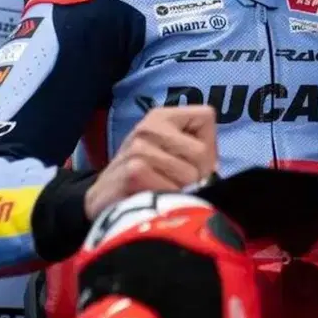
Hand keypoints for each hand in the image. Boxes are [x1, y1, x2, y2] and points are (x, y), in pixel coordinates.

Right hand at [84, 105, 218, 219]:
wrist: (103, 201)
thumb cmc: (144, 177)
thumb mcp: (167, 153)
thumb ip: (196, 151)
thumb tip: (214, 169)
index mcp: (161, 116)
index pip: (206, 116)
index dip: (208, 144)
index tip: (190, 161)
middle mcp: (149, 126)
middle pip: (202, 153)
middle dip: (197, 176)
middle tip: (175, 184)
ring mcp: (139, 148)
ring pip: (190, 175)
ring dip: (183, 192)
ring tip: (162, 191)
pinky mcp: (134, 172)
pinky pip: (174, 190)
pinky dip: (169, 201)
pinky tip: (153, 199)